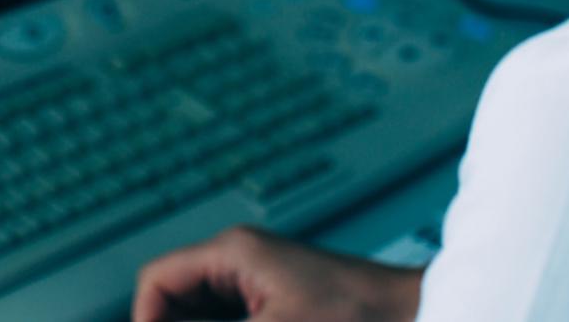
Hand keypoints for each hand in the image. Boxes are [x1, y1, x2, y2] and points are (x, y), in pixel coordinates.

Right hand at [133, 227, 423, 321]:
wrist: (422, 315)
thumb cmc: (359, 317)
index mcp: (232, 253)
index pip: (158, 281)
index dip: (146, 320)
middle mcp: (241, 262)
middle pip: (177, 300)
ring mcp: (263, 285)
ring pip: (205, 314)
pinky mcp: (282, 306)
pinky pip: (233, 319)